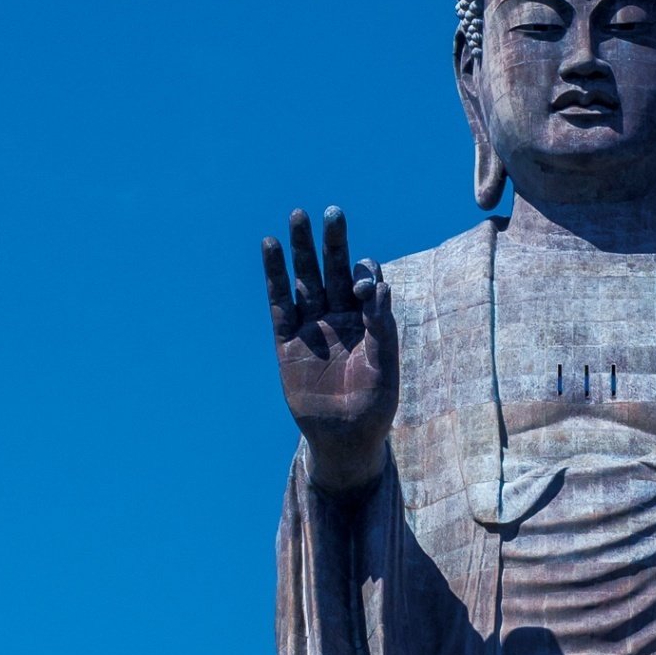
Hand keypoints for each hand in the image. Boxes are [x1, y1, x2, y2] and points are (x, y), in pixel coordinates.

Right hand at [264, 204, 395, 493]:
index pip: (366, 285)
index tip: (362, 288)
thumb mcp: (384, 372)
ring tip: (297, 216)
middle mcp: (339, 318)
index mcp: (368, 322)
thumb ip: (383, 330)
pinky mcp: (288, 341)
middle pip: (335, 271)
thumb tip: (381, 288)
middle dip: (334, 243)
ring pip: (306, 280)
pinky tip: (270, 246)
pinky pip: (279, 303)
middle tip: (333, 212)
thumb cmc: (372, 409)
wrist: (344, 442)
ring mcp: (312, 327)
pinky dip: (275, 276)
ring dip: (302, 250)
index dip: (365, 277)